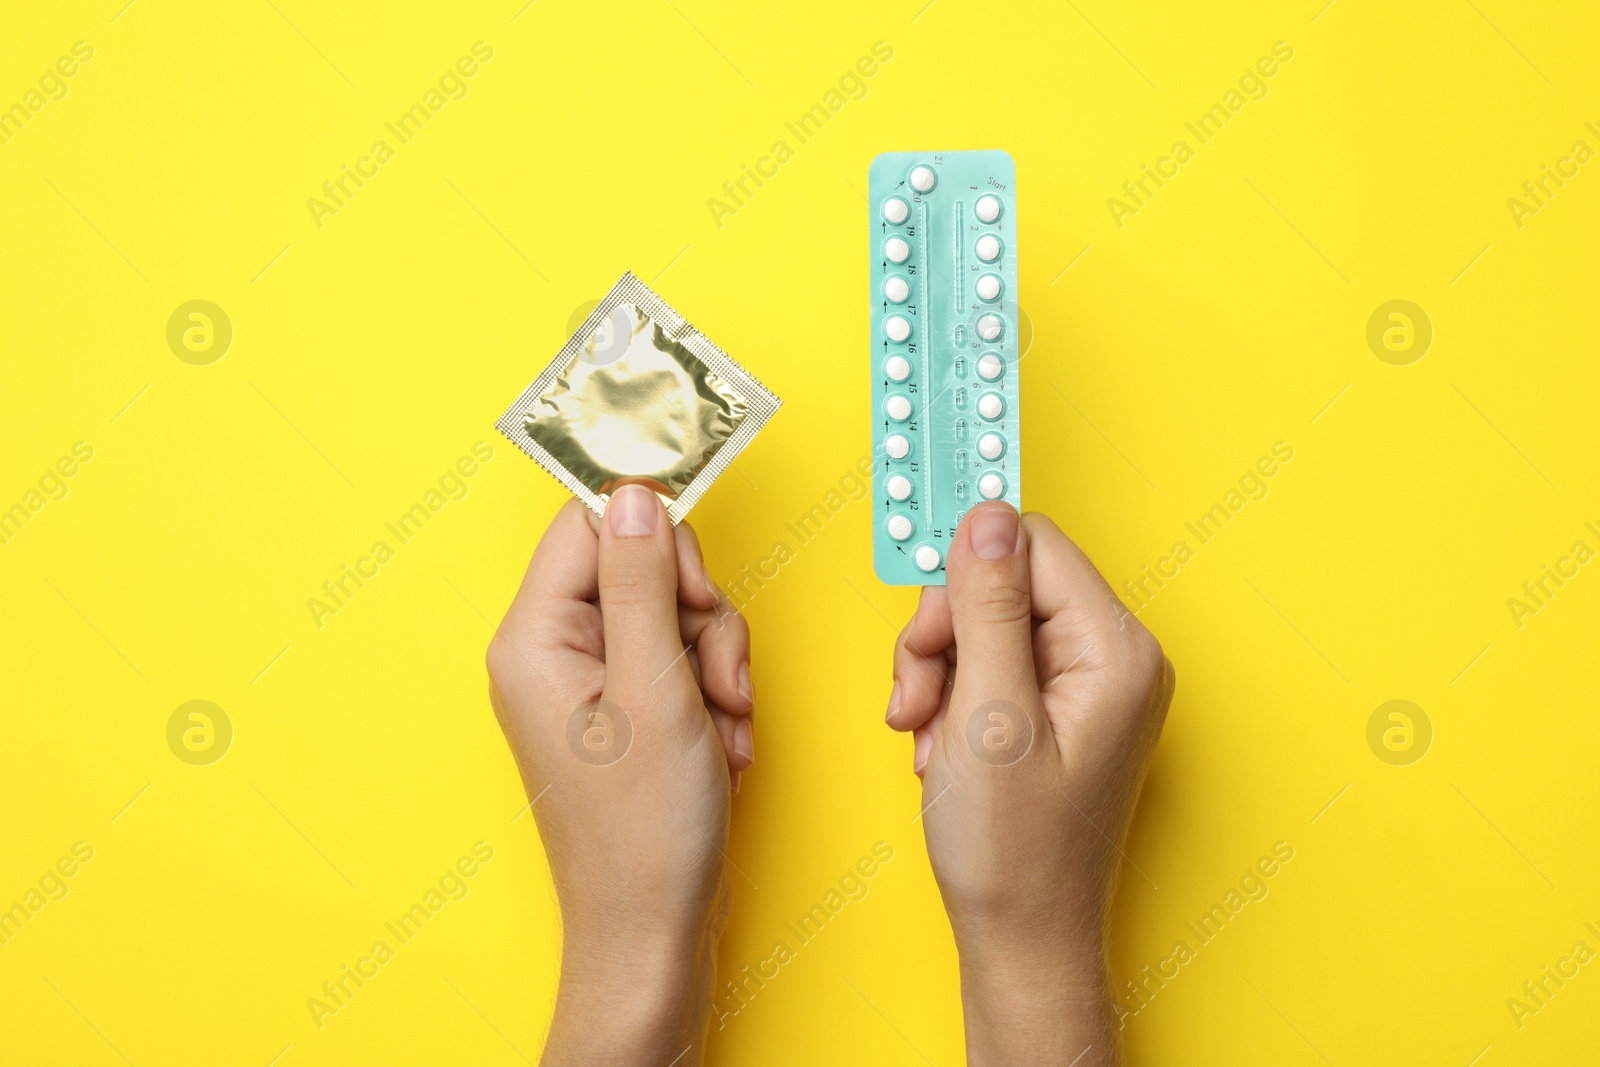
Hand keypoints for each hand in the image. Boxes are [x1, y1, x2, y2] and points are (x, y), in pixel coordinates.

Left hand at [488, 486, 754, 1065]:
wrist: (653, 932)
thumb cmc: (643, 833)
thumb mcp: (656, 689)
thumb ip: (643, 583)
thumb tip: (633, 494)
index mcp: (535, 639)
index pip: (590, 526)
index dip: (656, 540)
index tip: (697, 584)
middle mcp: (554, 653)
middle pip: (642, 566)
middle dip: (701, 614)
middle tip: (716, 672)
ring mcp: (592, 685)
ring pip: (675, 614)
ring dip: (719, 660)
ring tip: (723, 723)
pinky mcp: (627, 711)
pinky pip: (683, 661)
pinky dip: (716, 694)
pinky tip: (722, 743)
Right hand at [886, 503, 1173, 1064]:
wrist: (1023, 941)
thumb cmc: (1014, 853)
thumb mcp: (988, 716)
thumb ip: (987, 608)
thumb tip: (985, 516)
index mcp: (1115, 651)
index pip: (1030, 548)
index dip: (961, 578)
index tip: (916, 608)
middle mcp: (1113, 658)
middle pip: (1004, 583)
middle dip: (944, 635)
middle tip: (917, 698)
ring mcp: (1088, 685)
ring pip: (988, 623)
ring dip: (939, 671)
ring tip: (926, 734)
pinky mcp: (1061, 709)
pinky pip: (993, 664)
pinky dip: (953, 697)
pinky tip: (942, 747)